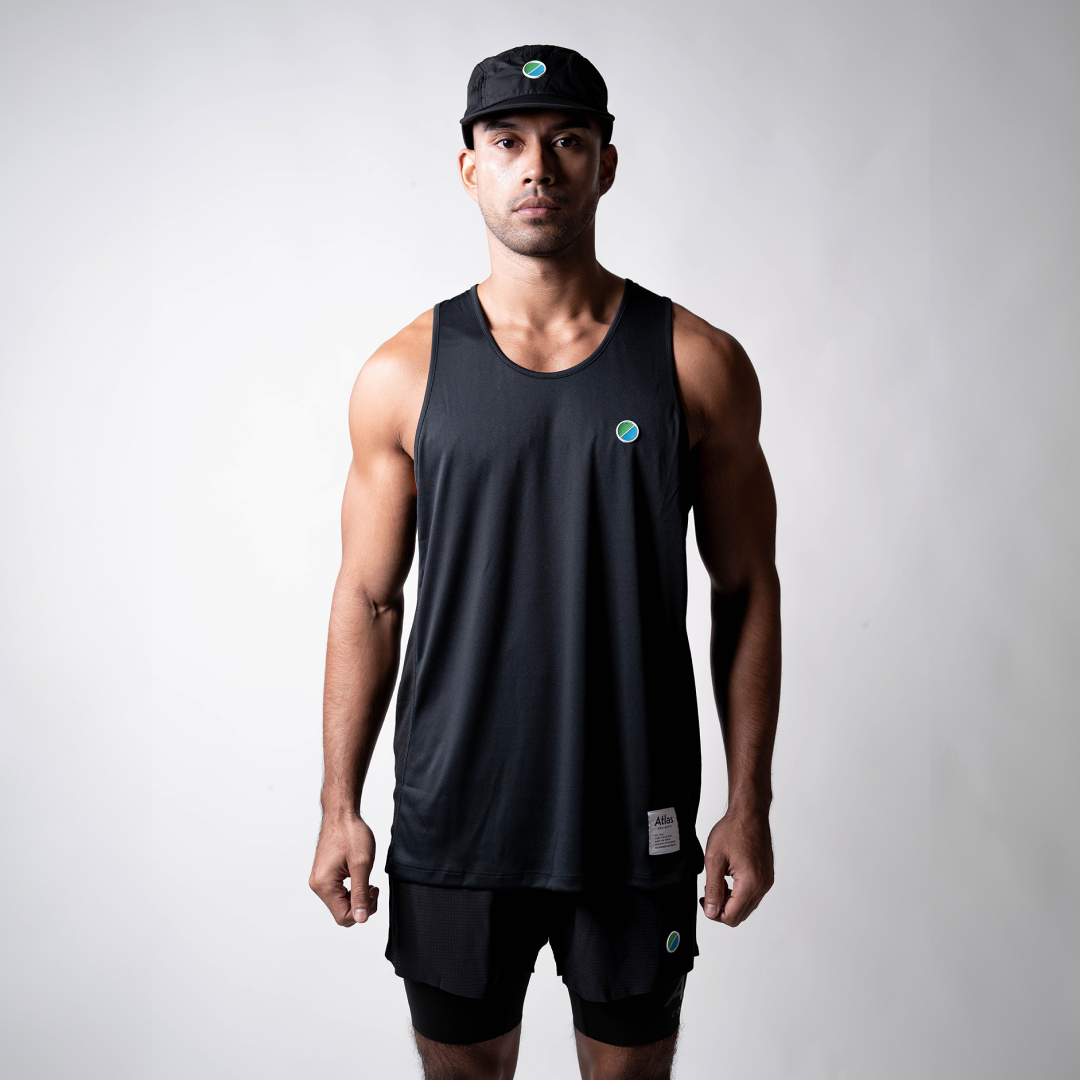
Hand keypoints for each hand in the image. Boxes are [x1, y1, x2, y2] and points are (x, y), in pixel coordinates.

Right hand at [309, 813, 379, 925]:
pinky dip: (351, 890)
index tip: (373, 893)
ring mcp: (319, 880)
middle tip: (373, 887)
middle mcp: (317, 885)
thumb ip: (361, 894)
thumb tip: (361, 918)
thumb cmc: (351, 833)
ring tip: (368, 882)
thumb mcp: (362, 864)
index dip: (362, 911)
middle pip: (341, 912)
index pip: (343, 917)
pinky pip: (338, 893)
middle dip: (360, 905)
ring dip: (357, 897)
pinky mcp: (324, 875)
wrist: (342, 815)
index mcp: (324, 884)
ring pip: (340, 903)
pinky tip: (360, 878)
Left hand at [700, 810, 773, 925]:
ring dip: (731, 902)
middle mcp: (763, 885)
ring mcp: (767, 881)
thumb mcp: (714, 859)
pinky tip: (728, 880)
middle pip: (740, 915)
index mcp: (750, 882)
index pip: (732, 916)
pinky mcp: (767, 877)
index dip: (714, 913)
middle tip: (708, 893)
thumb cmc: (733, 830)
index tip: (704, 900)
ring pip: (747, 907)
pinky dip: (739, 894)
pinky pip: (753, 895)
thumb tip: (711, 911)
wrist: (749, 814)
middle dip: (722, 909)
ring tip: (718, 883)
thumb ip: (713, 888)